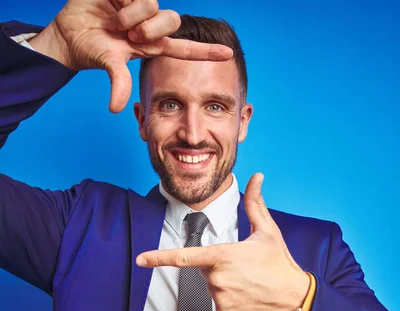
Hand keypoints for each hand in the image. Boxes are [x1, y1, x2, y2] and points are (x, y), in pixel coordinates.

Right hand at [29, 0, 232, 112]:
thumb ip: (117, 82)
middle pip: (173, 20)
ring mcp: (141, 6)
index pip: (185, 49)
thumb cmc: (92, 50)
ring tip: (114, 21)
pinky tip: (110, 2)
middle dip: (151, 29)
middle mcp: (152, 25)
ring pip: (152, 4)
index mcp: (153, 45)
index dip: (206, 53)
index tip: (228, 55)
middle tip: (130, 35)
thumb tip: (114, 109)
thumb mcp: (108, 64)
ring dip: (130, 15)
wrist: (69, 32)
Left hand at [136, 174, 309, 310]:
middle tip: (244, 267)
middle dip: (218, 266)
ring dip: (225, 283)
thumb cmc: (280, 263)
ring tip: (248, 282)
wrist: (295, 298)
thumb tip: (256, 178)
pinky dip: (230, 300)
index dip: (159, 257)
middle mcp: (218, 278)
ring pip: (212, 287)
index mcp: (223, 255)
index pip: (184, 256)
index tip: (141, 259)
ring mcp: (220, 298)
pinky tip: (247, 296)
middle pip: (204, 269)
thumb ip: (254, 203)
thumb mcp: (267, 231)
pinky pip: (219, 303)